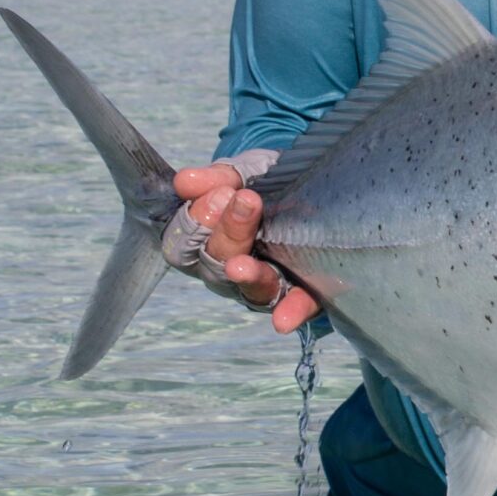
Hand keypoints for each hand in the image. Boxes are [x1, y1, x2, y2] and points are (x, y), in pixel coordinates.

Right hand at [163, 164, 321, 333]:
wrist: (314, 190)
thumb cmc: (264, 186)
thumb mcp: (243, 174)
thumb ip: (217, 178)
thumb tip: (183, 181)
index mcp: (206, 241)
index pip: (182, 243)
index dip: (196, 221)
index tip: (221, 192)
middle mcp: (228, 270)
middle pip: (215, 265)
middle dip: (229, 233)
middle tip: (248, 201)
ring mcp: (261, 285)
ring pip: (250, 289)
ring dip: (248, 276)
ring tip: (241, 267)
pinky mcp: (300, 294)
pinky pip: (295, 304)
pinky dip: (290, 312)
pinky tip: (284, 321)